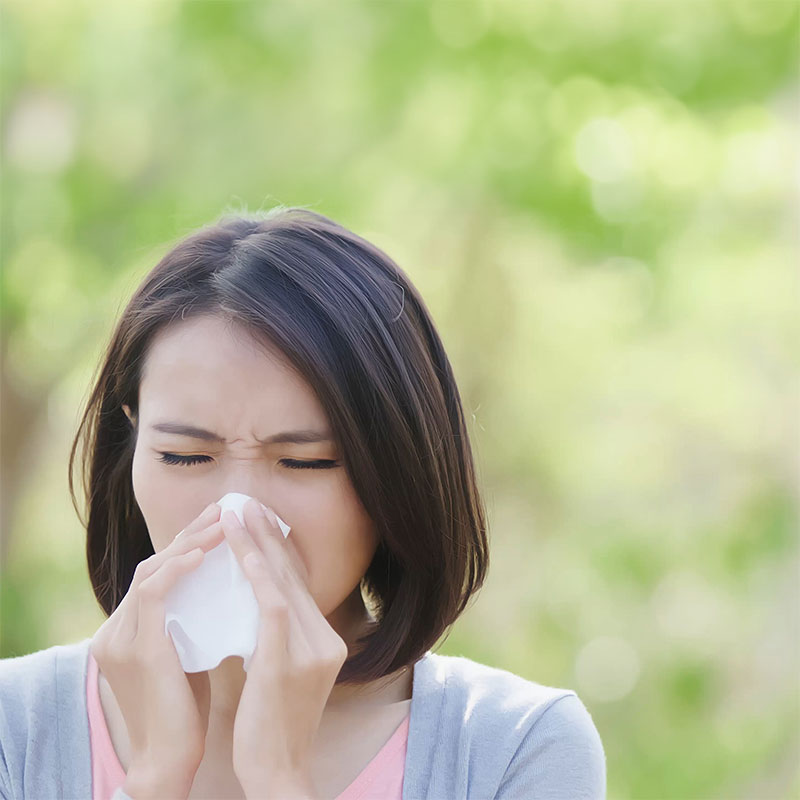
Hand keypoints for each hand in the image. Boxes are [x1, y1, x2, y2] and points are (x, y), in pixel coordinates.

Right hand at [90, 502, 224, 797]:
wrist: (168, 759)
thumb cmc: (184, 709)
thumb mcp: (185, 652)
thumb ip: (190, 619)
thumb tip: (225, 585)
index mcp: (129, 628)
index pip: (158, 572)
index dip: (188, 543)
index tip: (221, 522)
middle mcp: (117, 628)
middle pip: (153, 563)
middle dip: (191, 533)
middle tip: (224, 508)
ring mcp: (121, 637)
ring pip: (152, 571)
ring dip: (189, 543)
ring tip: (222, 522)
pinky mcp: (136, 648)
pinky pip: (153, 593)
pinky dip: (177, 569)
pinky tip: (203, 553)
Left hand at [220, 499, 348, 798]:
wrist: (276, 773)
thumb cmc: (267, 728)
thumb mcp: (274, 674)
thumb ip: (267, 638)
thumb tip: (238, 602)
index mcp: (326, 642)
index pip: (299, 585)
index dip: (277, 550)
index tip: (256, 522)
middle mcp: (327, 640)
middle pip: (294, 575)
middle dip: (268, 535)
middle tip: (245, 502)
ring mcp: (313, 649)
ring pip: (283, 581)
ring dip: (257, 543)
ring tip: (236, 512)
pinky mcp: (291, 659)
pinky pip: (273, 603)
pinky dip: (257, 570)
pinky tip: (240, 547)